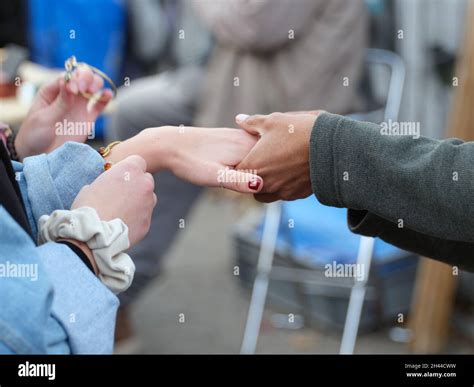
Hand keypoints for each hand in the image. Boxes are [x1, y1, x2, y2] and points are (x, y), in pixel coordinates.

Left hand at [15, 67, 112, 159]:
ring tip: (95, 92)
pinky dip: (105, 97)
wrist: (41, 155)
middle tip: (85, 89)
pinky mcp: (89, 117)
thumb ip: (59, 103)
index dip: (73, 79)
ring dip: (96, 84)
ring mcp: (79, 106)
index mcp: (52, 91)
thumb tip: (68, 84)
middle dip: (86, 78)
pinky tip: (108, 94)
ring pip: (92, 87)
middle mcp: (67, 95)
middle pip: (81, 77)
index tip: (74, 90)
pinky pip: (100, 104)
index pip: (67, 77)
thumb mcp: (43, 119)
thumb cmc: (35, 135)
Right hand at [71, 155, 156, 246]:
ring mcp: (148, 203)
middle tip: (121, 194)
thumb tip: (110, 185)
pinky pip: (144, 215)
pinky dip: (137, 217)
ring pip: (148, 198)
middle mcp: (144, 184)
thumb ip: (109, 181)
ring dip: (139, 201)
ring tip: (121, 210)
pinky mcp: (148, 221)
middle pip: (146, 179)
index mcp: (130, 170)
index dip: (129, 168)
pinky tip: (122, 222)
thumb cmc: (87, 208)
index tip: (122, 175)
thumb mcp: (93, 185)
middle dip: (137, 184)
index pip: (138, 161)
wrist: (93, 236)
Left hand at [103, 126, 264, 192]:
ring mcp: (241, 135)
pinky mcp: (234, 136)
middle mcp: (248, 137)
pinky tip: (245, 169)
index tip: (270, 191)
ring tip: (255, 179)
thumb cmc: (190, 162)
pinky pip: (253, 150)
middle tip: (265, 187)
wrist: (169, 145)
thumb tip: (260, 186)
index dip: (274, 181)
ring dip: (263, 166)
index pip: (274, 166)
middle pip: (270, 159)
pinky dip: (254, 160)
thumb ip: (238, 182)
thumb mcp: (214, 176)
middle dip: (272, 173)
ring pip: (261, 154)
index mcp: (248, 147)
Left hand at [235, 111, 320, 201]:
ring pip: (266, 195)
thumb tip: (239, 119)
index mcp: (254, 167)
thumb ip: (252, 123)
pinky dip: (283, 186)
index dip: (239, 165)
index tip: (245, 156)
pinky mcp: (297, 195)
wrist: (331, 147)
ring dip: (266, 185)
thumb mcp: (273, 121)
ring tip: (276, 168)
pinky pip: (283, 194)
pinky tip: (291, 171)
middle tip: (260, 163)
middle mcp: (265, 184)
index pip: (235, 173)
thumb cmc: (298, 131)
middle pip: (249, 187)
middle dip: (251, 178)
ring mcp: (281, 192)